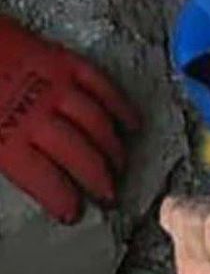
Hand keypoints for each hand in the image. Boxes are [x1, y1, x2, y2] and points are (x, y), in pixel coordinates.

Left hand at [0, 15, 138, 222]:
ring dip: (113, 150)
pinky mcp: (63, 60)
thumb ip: (2, 152)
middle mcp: (38, 114)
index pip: (45, 180)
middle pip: (82, 156)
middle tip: (109, 194)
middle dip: (100, 181)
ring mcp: (54, 85)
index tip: (74, 213)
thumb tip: (28, 177)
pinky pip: (102, 86)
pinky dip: (121, 106)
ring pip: (97, 125)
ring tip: (120, 166)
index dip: (64, 201)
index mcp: (6, 136)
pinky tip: (133, 124)